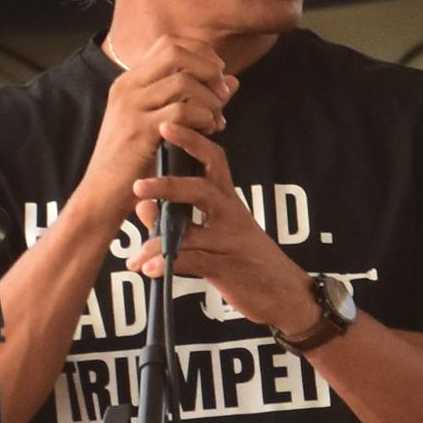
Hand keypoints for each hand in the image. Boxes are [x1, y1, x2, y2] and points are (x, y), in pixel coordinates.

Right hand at [76, 38, 235, 229]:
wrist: (103, 192)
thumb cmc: (136, 160)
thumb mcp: (164, 122)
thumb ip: (196, 100)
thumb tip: (232, 81)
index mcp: (130, 81)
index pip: (169, 44)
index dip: (201, 53)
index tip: (218, 75)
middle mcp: (128, 87)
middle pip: (176, 52)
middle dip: (208, 69)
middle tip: (221, 94)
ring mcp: (131, 106)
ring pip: (184, 81)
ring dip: (210, 99)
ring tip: (216, 119)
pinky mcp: (140, 129)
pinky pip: (183, 111)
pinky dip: (205, 118)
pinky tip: (208, 131)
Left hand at [122, 121, 314, 334]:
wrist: (287, 295)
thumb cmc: (249, 262)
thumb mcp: (214, 236)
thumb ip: (176, 220)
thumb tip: (143, 206)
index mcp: (228, 202)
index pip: (213, 162)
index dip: (191, 142)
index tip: (166, 126)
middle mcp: (231, 217)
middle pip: (202, 189)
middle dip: (169, 185)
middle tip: (138, 186)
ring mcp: (230, 243)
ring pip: (191, 232)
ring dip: (159, 240)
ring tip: (135, 252)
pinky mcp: (228, 269)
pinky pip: (193, 263)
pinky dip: (168, 266)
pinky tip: (150, 270)